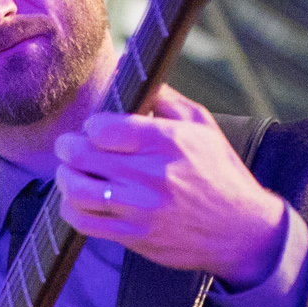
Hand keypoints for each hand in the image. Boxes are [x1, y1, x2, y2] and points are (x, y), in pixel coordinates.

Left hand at [47, 88, 287, 288]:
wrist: (242, 230)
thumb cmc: (220, 173)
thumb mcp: (201, 126)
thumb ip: (163, 98)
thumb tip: (128, 70)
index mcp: (167, 141)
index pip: (103, 128)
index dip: (91, 126)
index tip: (93, 129)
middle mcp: (151, 174)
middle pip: (81, 156)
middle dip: (67, 148)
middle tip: (69, 147)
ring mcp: (140, 208)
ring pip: (75, 190)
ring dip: (65, 178)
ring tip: (71, 172)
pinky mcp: (133, 236)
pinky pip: (83, 223)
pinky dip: (70, 209)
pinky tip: (78, 201)